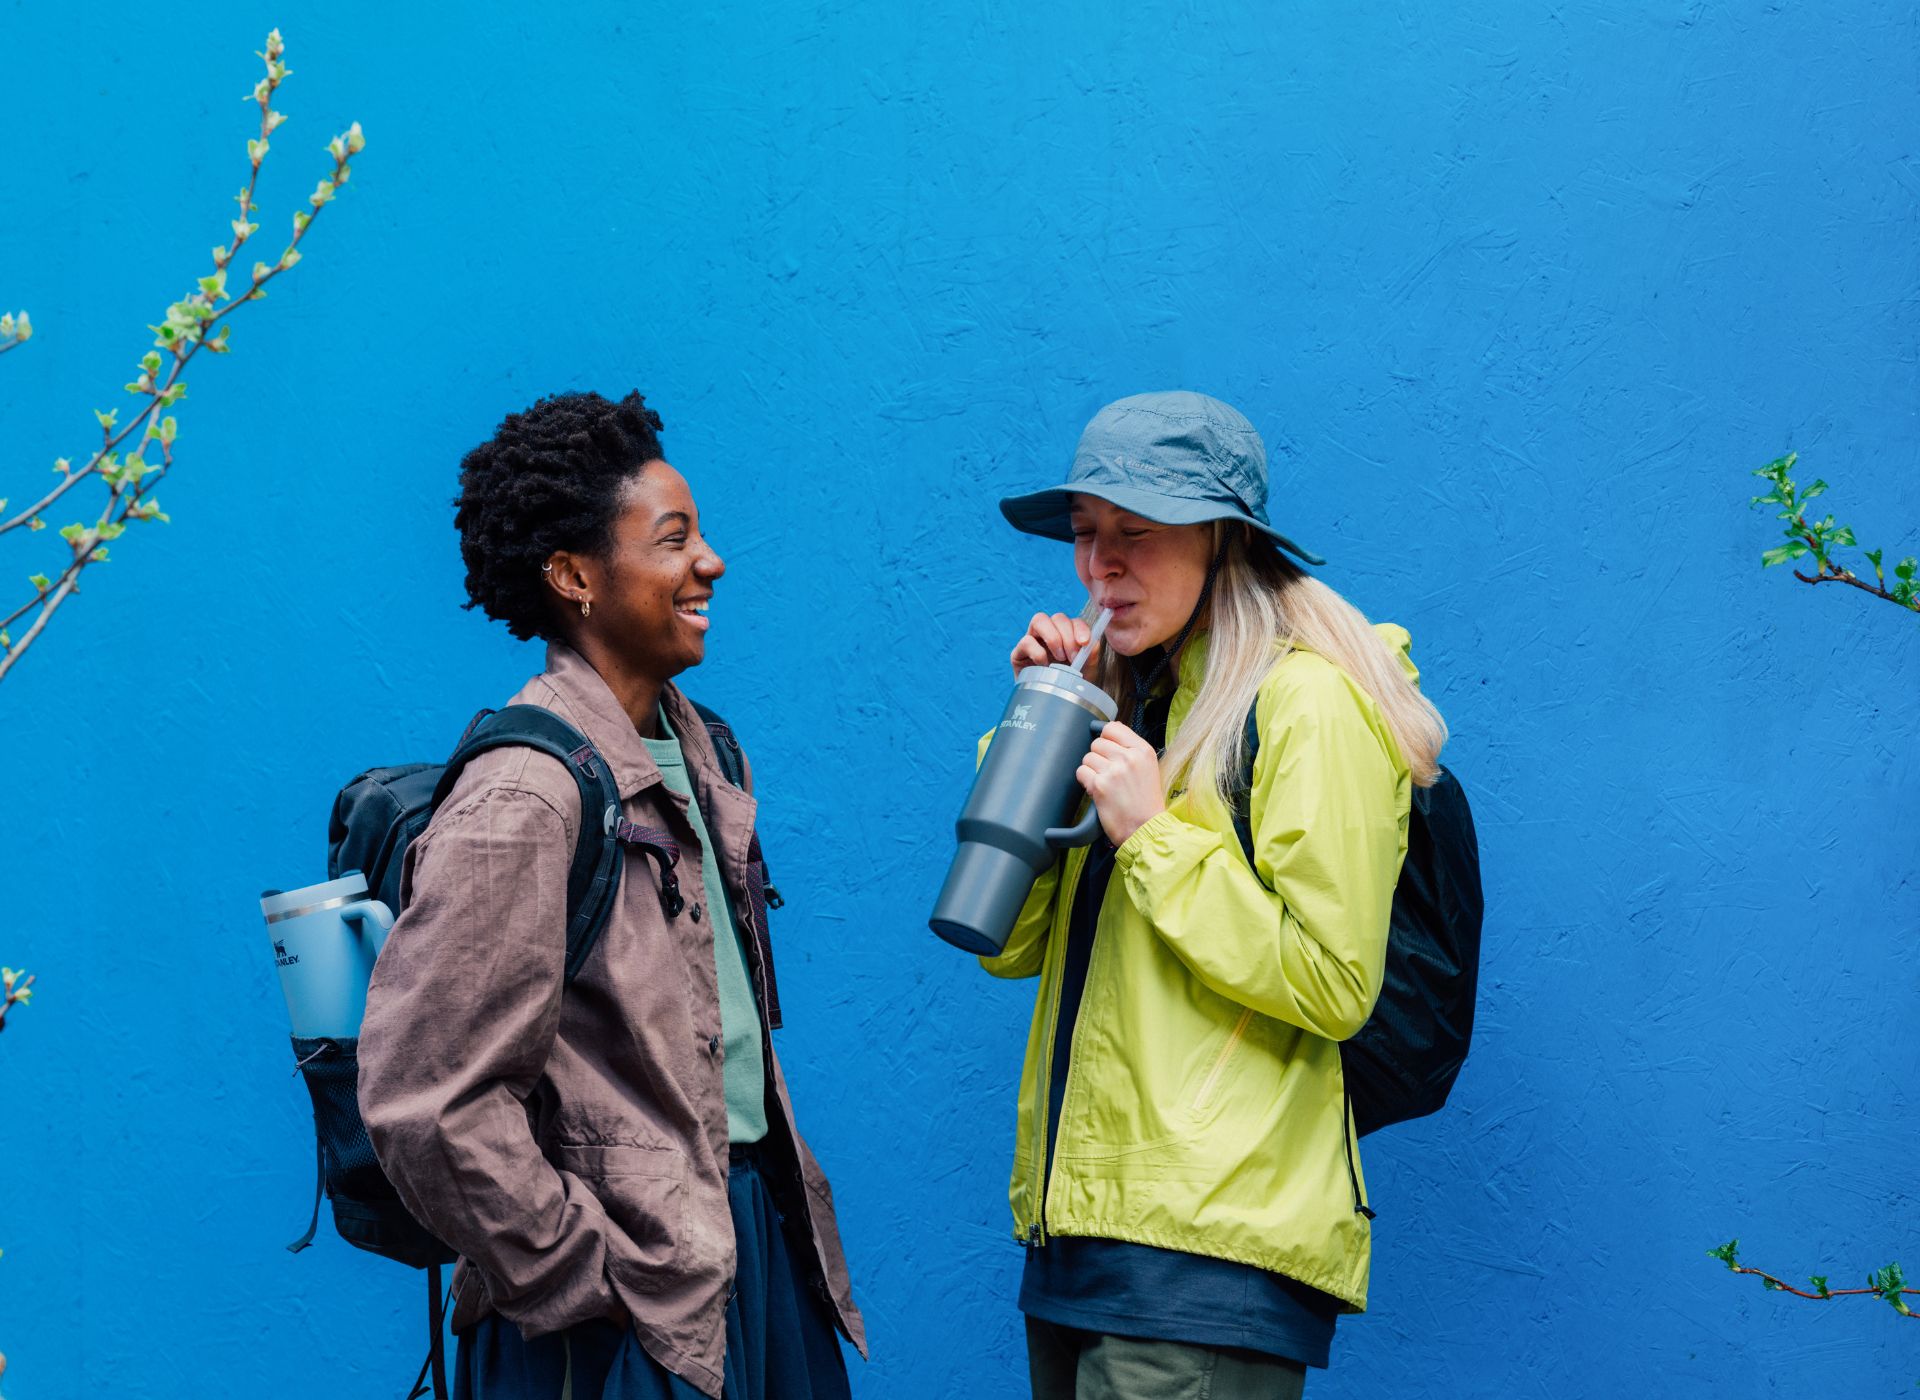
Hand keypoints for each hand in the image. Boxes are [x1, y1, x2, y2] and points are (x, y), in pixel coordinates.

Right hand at [1011, 611, 1098, 679]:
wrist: (1052, 706)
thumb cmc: (1070, 686)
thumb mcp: (1086, 671)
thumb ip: (1091, 656)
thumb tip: (1091, 643)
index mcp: (1068, 635)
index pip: (1074, 621)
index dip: (1080, 628)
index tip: (1085, 643)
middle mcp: (1050, 634)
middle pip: (1058, 618)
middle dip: (1068, 636)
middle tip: (1073, 658)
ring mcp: (1033, 641)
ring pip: (1039, 620)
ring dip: (1053, 638)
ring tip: (1059, 658)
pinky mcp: (1019, 654)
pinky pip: (1026, 642)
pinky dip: (1037, 652)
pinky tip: (1044, 666)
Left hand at [1077, 721, 1165, 846]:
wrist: (1146, 829)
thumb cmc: (1146, 803)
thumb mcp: (1149, 769)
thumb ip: (1131, 751)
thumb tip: (1108, 736)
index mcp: (1143, 750)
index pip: (1113, 728)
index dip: (1106, 738)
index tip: (1107, 749)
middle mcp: (1128, 757)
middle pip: (1098, 743)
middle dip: (1098, 758)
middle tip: (1108, 774)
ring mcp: (1113, 771)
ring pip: (1087, 757)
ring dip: (1091, 770)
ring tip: (1105, 784)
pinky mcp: (1099, 785)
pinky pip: (1081, 772)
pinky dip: (1085, 782)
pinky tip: (1097, 791)